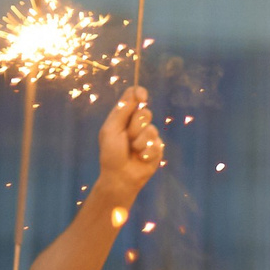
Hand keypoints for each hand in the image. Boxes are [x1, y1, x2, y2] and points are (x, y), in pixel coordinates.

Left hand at [97, 87, 163, 206]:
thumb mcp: (112, 129)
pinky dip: (146, 152)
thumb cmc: (111, 153)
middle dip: (135, 126)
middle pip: (145, 112)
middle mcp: (138, 124)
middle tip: (127, 138)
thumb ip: (123, 110)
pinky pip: (156, 144)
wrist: (120, 177)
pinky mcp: (157, 148)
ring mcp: (149, 136)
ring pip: (151, 129)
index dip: (139, 94)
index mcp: (124, 116)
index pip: (134, 97)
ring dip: (139, 142)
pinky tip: (141, 158)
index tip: (142, 97)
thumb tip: (135, 92)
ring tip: (133, 151)